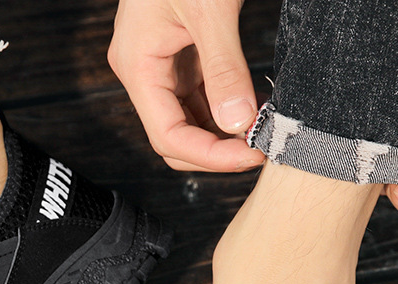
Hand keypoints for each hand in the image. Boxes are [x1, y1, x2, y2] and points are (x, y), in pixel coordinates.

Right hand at [109, 0, 264, 172]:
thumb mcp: (210, 9)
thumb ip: (224, 68)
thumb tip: (240, 123)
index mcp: (137, 66)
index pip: (167, 135)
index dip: (209, 155)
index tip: (250, 154)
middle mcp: (143, 72)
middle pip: (173, 138)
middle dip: (214, 152)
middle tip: (258, 148)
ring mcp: (159, 66)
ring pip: (186, 122)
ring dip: (221, 134)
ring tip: (259, 130)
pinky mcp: (178, 57)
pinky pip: (197, 99)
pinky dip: (223, 110)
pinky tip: (250, 109)